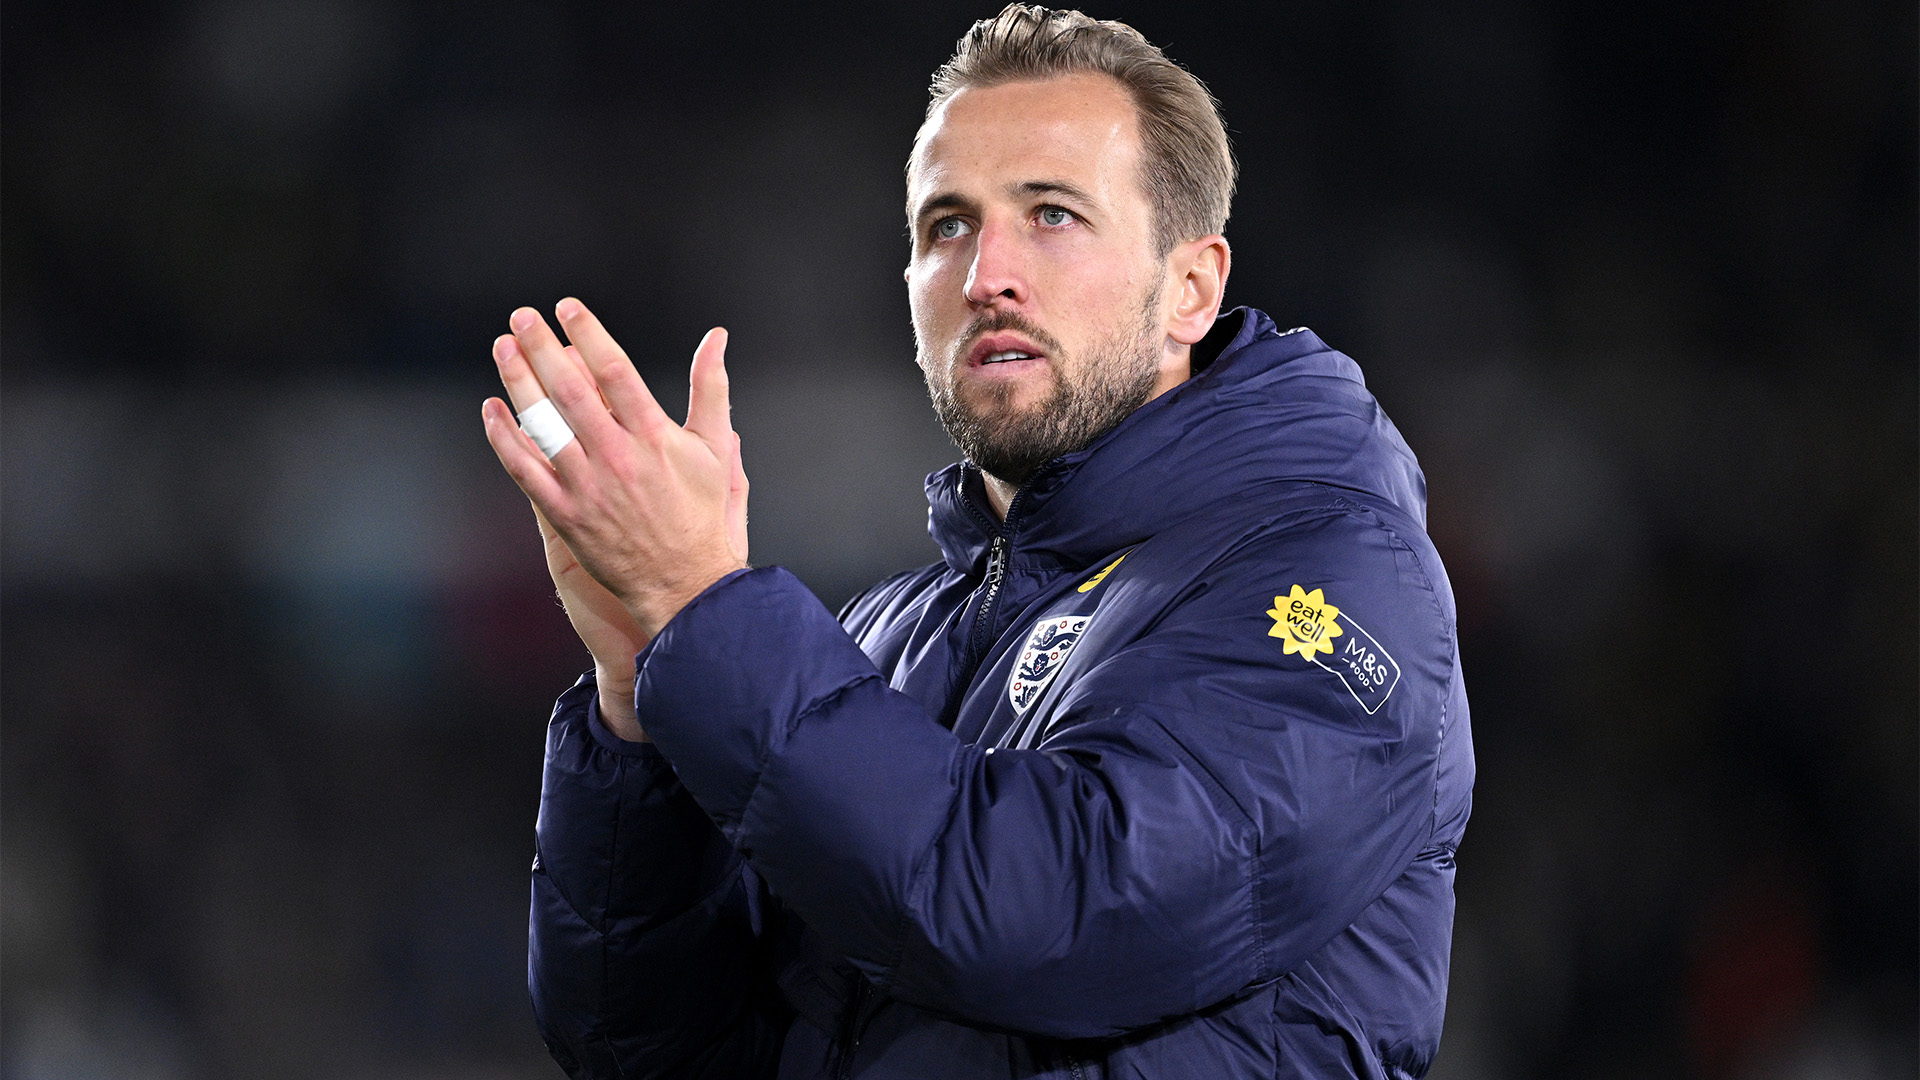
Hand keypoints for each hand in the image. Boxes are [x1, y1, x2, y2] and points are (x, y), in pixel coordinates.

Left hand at [482, 299, 750, 718]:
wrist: (685, 583)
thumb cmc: (701, 515)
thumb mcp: (714, 446)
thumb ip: (711, 387)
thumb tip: (716, 338)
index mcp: (654, 435)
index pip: (614, 370)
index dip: (588, 334)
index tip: (568, 308)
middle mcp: (617, 456)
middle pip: (569, 389)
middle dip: (541, 347)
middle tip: (522, 316)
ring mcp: (587, 486)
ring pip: (542, 424)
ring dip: (518, 381)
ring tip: (503, 347)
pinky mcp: (565, 514)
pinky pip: (524, 469)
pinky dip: (504, 438)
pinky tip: (493, 410)